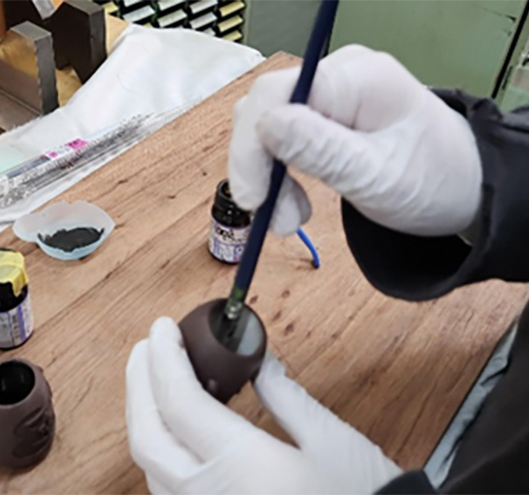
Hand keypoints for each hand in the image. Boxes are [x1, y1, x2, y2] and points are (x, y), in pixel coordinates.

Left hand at [125, 317, 400, 493]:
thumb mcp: (329, 440)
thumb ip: (283, 395)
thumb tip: (256, 361)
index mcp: (240, 466)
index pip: (178, 401)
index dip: (164, 357)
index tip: (162, 328)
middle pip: (147, 434)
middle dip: (139, 383)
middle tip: (149, 347)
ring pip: (148, 465)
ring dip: (146, 416)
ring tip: (156, 378)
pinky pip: (165, 488)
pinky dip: (161, 449)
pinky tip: (175, 428)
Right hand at [228, 44, 481, 236]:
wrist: (461, 187)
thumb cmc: (434, 180)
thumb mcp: (378, 177)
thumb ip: (322, 150)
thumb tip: (265, 125)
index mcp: (357, 79)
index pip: (274, 95)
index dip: (251, 146)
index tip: (253, 198)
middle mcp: (338, 76)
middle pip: (264, 109)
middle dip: (259, 167)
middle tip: (275, 218)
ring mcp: (329, 94)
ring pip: (265, 126)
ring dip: (266, 176)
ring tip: (290, 216)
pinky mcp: (323, 115)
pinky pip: (279, 137)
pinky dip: (276, 173)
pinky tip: (292, 200)